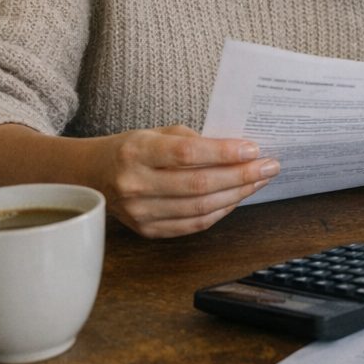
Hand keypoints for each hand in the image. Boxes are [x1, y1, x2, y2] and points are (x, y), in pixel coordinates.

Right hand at [84, 125, 278, 237]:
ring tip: (260, 180)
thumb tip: (239, 150)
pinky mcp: (147, 230)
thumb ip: (194, 140)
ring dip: (238, 194)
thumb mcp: (157, 133)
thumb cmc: (133, 149)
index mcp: (136, 152)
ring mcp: (140, 212)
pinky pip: (193, 224)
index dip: (224, 153)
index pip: (187, 154)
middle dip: (242, 176)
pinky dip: (220, 211)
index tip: (254, 149)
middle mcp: (135, 184)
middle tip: (270, 166)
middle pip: (199, 185)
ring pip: (200, 208)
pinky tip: (237, 197)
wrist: (94, 175)